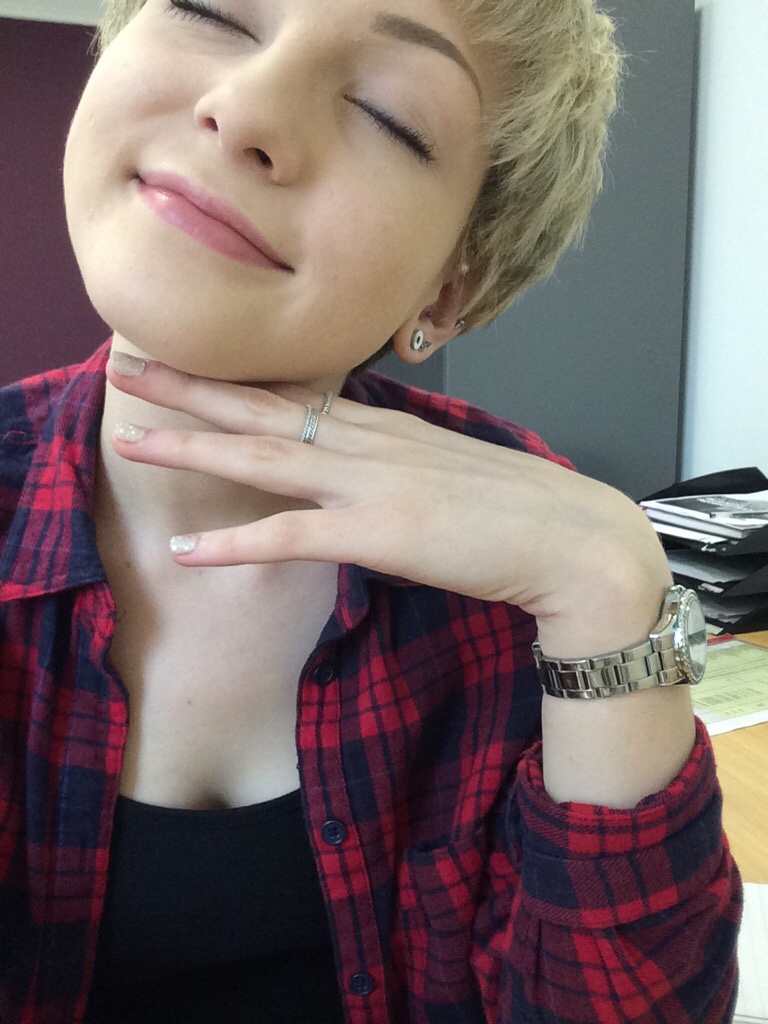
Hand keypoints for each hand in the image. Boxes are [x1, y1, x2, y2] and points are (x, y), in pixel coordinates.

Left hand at [106, 355, 671, 655]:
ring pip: (264, 459)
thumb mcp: (448, 471)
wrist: (573, 540)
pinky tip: (187, 551)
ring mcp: (370, 485)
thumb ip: (399, 465)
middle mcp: (368, 443)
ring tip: (129, 438)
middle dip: (192, 389)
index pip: (296, 396)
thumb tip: (364, 468)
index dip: (236, 381)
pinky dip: (236, 545)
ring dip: (193, 448)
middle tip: (129, 367)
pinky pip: (293, 538)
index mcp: (385, 429)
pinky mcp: (380, 533)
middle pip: (265, 410)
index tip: (189, 364)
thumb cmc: (520, 510)